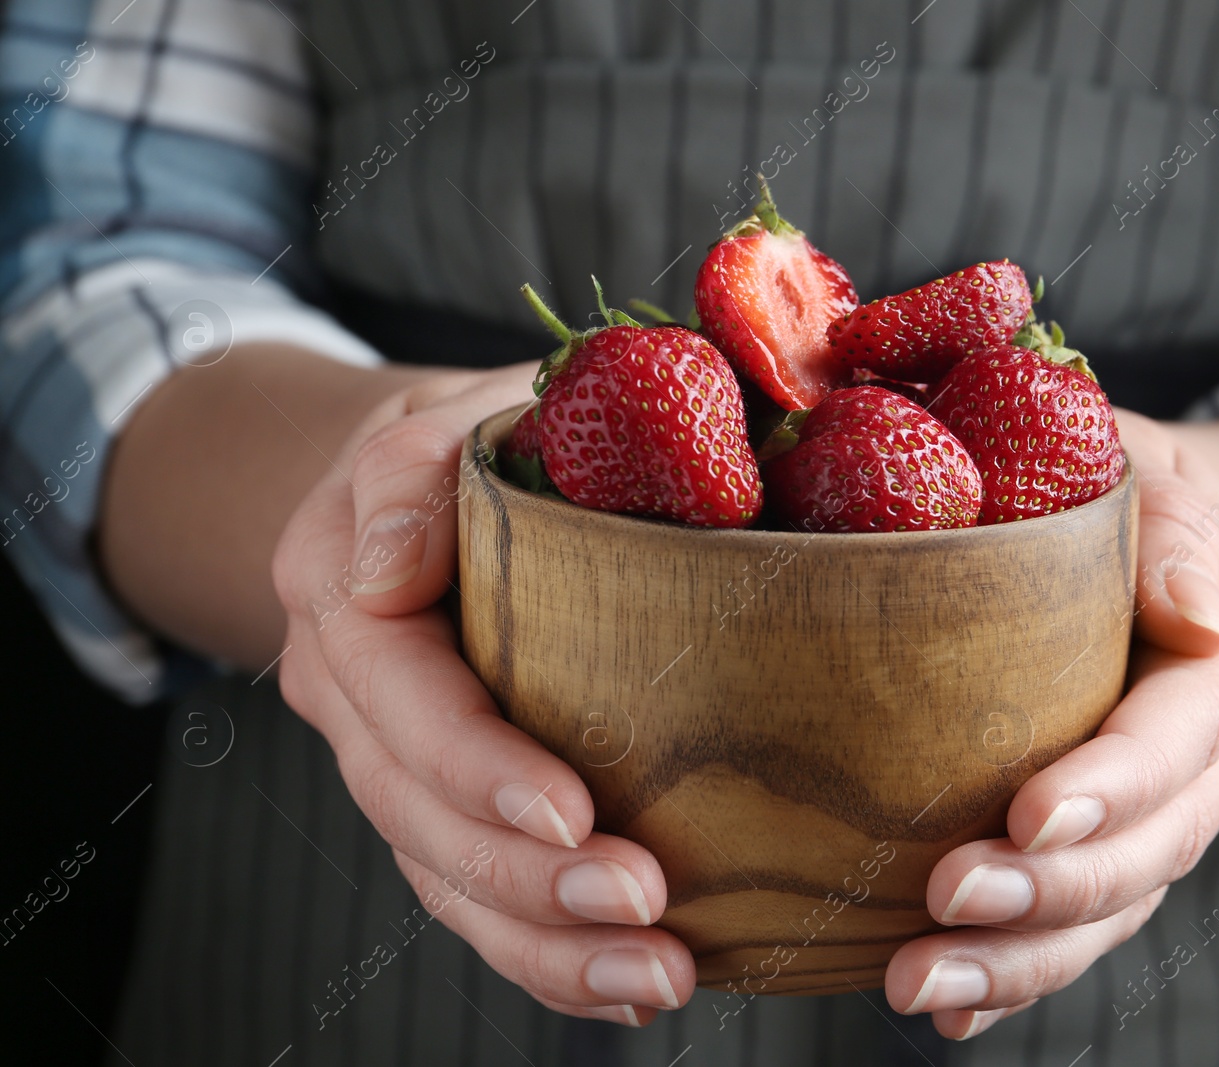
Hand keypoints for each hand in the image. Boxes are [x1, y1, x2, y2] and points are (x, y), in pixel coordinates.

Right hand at [271, 365, 693, 1026]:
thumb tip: (383, 569)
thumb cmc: (470, 438)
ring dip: (545, 943)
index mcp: (345, 589)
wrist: (426, 484)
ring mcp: (392, 758)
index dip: (475, 766)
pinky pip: (474, 896)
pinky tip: (628, 986)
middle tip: (643, 908)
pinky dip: (545, 955)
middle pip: (417, 814)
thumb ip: (412, 471)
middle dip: (525, 882)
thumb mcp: (446, 413)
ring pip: (443, 878)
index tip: (571, 816)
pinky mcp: (440, 804)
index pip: (398, 695)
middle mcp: (354, 691)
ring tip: (657, 978)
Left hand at [883, 409, 1218, 1038]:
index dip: (1115, 784)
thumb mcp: (1152, 468)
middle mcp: (1209, 748)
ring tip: (921, 979)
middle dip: (1055, 887)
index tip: (1027, 813)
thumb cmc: (1124, 481)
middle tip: (947, 899)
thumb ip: (1177, 530)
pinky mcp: (1112, 840)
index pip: (1182, 734)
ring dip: (1025, 956)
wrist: (1151, 531)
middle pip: (1155, 845)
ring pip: (1117, 905)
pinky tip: (953, 1007)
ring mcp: (1165, 806)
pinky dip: (1020, 974)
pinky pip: (1082, 923)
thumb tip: (1202, 617)